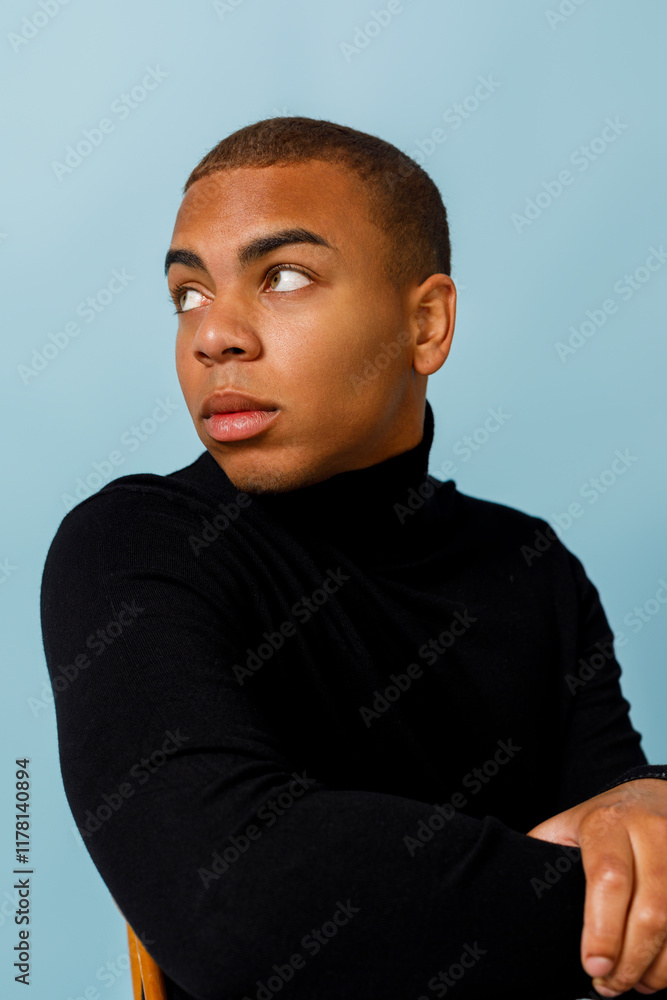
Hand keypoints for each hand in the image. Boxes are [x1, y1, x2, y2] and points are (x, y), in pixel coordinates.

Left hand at [526, 778, 666, 995]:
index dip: (602, 929)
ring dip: (657, 967)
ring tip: (632, 983)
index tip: (592, 966)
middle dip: (630, 961)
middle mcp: (652, 834)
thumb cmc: (603, 820)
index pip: (608, 879)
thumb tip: (502, 891)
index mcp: (608, 823)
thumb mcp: (566, 825)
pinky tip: (656, 971)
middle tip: (608, 985)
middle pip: (651, 910)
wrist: (654, 794)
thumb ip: (541, 854)